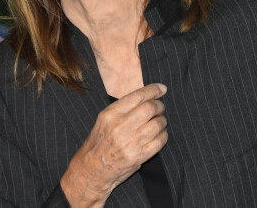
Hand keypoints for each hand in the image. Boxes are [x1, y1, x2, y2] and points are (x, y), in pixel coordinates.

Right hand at [60, 83, 167, 206]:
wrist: (93, 168)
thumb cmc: (99, 142)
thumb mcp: (104, 120)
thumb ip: (122, 108)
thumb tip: (146, 97)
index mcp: (110, 114)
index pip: (137, 96)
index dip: (153, 90)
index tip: (162, 88)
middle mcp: (120, 126)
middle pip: (150, 108)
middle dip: (159, 106)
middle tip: (160, 108)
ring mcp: (131, 142)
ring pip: (158, 124)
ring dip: (162, 121)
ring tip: (159, 121)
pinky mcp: (140, 156)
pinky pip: (160, 140)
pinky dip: (163, 135)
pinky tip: (159, 134)